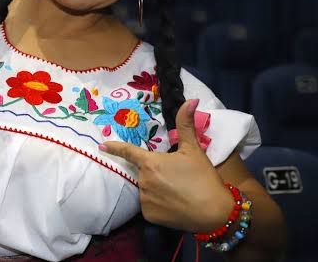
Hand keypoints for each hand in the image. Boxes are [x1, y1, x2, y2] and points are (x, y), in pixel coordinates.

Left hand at [101, 99, 232, 232]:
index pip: (128, 152)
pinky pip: (149, 206)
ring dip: (156, 189)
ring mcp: (144, 200)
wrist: (215, 212)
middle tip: (177, 178)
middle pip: (144, 173)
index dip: (115, 148)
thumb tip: (191, 100)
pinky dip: (158, 205)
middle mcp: (143, 181)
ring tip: (178, 192)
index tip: (102, 146)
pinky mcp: (149, 216)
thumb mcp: (194, 149)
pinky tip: (174, 205)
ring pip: (146, 190)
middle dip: (155, 173)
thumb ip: (186, 124)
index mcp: (151, 163)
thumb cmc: (203, 177)